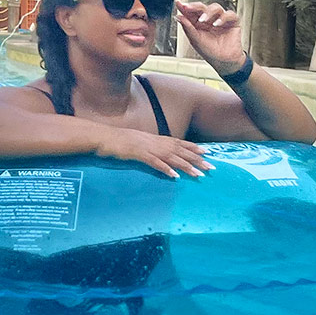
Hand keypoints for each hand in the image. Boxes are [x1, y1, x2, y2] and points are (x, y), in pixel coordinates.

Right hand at [94, 128, 213, 178]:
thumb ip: (151, 147)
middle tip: (210, 168)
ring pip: (172, 158)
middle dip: (197, 160)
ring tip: (198, 175)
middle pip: (180, 151)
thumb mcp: (139, 142)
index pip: (179, 143)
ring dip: (186, 167)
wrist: (105, 137)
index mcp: (156, 138)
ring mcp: (148, 148)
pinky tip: (175, 176)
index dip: (193, 148)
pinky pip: (155, 163)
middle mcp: (156, 142)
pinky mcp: (139, 154)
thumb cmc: (120, 141)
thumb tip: (160, 155)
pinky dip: (166, 169)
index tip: (207, 154)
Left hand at [175, 2, 246, 74]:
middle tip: (188, 7)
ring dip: (208, 12)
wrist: (225, 62)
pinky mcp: (232, 22)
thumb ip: (187, 28)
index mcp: (199, 24)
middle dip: (195, 6)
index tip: (178, 3)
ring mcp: (221, 20)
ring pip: (215, 7)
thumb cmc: (210, 52)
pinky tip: (217, 23)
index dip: (185, 7)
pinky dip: (223, 17)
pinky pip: (229, 14)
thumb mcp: (195, 40)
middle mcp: (209, 20)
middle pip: (202, 7)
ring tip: (204, 20)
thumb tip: (178, 17)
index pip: (192, 12)